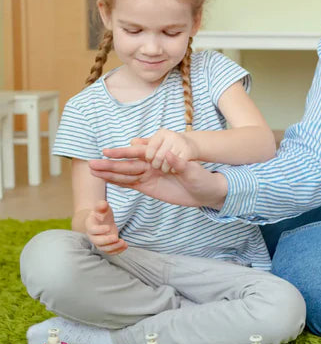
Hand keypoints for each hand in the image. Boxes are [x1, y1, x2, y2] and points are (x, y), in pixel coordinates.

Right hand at [85, 200, 127, 254]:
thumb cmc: (101, 213)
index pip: (92, 230)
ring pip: (104, 249)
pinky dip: (117, 251)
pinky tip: (125, 246)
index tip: (109, 227)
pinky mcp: (105, 246)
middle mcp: (92, 236)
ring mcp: (99, 242)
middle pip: (97, 242)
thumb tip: (103, 205)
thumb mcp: (102, 207)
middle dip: (107, 241)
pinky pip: (110, 252)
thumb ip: (101, 205)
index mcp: (90, 225)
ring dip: (114, 247)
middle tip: (116, 237)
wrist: (102, 220)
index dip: (99, 230)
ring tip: (123, 242)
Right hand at [88, 144, 227, 208]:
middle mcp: (152, 165)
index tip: (107, 152)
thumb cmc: (202, 178)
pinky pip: (132, 184)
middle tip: (90, 165)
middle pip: (126, 164)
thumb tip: (168, 154)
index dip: (122, 153)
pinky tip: (107, 181)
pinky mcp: (150, 188)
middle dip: (109, 165)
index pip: (138, 154)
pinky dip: (119, 182)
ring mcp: (149, 176)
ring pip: (126, 174)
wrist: (207, 191)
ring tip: (93, 171)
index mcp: (160, 158)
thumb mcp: (193, 171)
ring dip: (110, 173)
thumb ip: (180, 164)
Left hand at [132, 129, 198, 172]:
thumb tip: (132, 142)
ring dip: (164, 169)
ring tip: (165, 168)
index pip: (150, 148)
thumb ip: (144, 144)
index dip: (148, 157)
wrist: (191, 145)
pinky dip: (173, 170)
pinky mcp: (188, 151)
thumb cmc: (169, 145)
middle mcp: (172, 136)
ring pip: (167, 163)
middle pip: (158, 157)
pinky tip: (173, 169)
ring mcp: (181, 143)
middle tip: (157, 166)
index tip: (150, 160)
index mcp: (162, 133)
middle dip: (156, 164)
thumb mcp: (157, 142)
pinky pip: (177, 166)